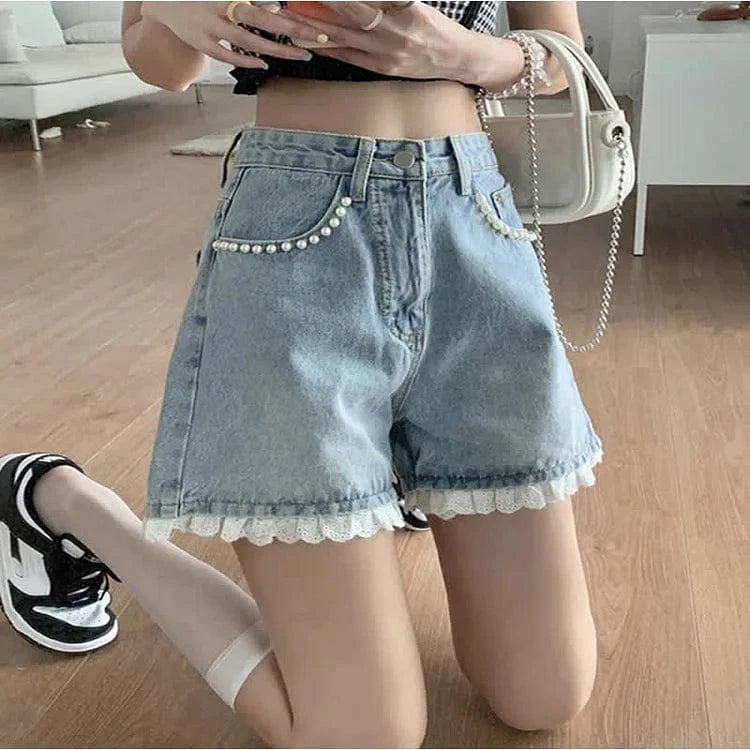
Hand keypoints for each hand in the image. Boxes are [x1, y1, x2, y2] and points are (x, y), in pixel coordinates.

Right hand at [140, 1, 324, 67]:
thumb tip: (275, 6)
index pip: (265, 3)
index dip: (289, 14)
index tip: (314, 20)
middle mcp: (219, 6)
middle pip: (262, 20)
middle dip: (293, 30)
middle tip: (319, 38)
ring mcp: (209, 26)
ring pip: (248, 41)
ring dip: (276, 50)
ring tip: (300, 54)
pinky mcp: (200, 41)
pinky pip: (226, 56)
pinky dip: (246, 61)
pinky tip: (264, 64)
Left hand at [279, 1, 477, 82]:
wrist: (457, 58)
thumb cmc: (437, 25)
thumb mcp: (416, 3)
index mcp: (406, 9)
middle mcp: (395, 31)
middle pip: (348, 14)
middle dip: (319, 5)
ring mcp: (387, 53)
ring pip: (343, 37)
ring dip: (315, 28)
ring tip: (291, 18)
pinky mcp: (383, 69)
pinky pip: (350, 57)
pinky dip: (329, 48)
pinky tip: (311, 41)